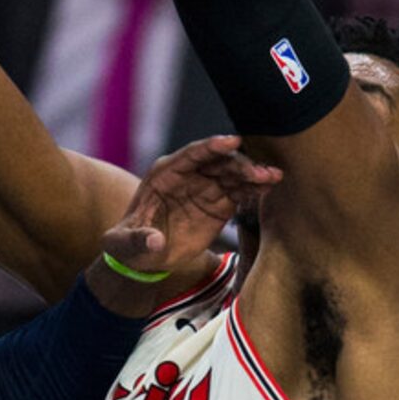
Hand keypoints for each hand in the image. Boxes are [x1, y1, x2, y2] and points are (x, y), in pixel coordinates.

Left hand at [92, 135, 280, 309]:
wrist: (144, 257)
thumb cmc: (129, 245)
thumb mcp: (125, 244)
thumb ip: (138, 240)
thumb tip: (155, 242)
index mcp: (164, 174)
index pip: (191, 155)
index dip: (211, 147)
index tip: (232, 142)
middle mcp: (188, 175)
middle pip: (217, 162)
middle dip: (239, 164)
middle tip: (259, 172)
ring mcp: (205, 188)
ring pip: (232, 175)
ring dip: (252, 174)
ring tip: (273, 177)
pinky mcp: (219, 204)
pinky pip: (239, 192)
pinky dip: (254, 189)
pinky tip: (269, 187)